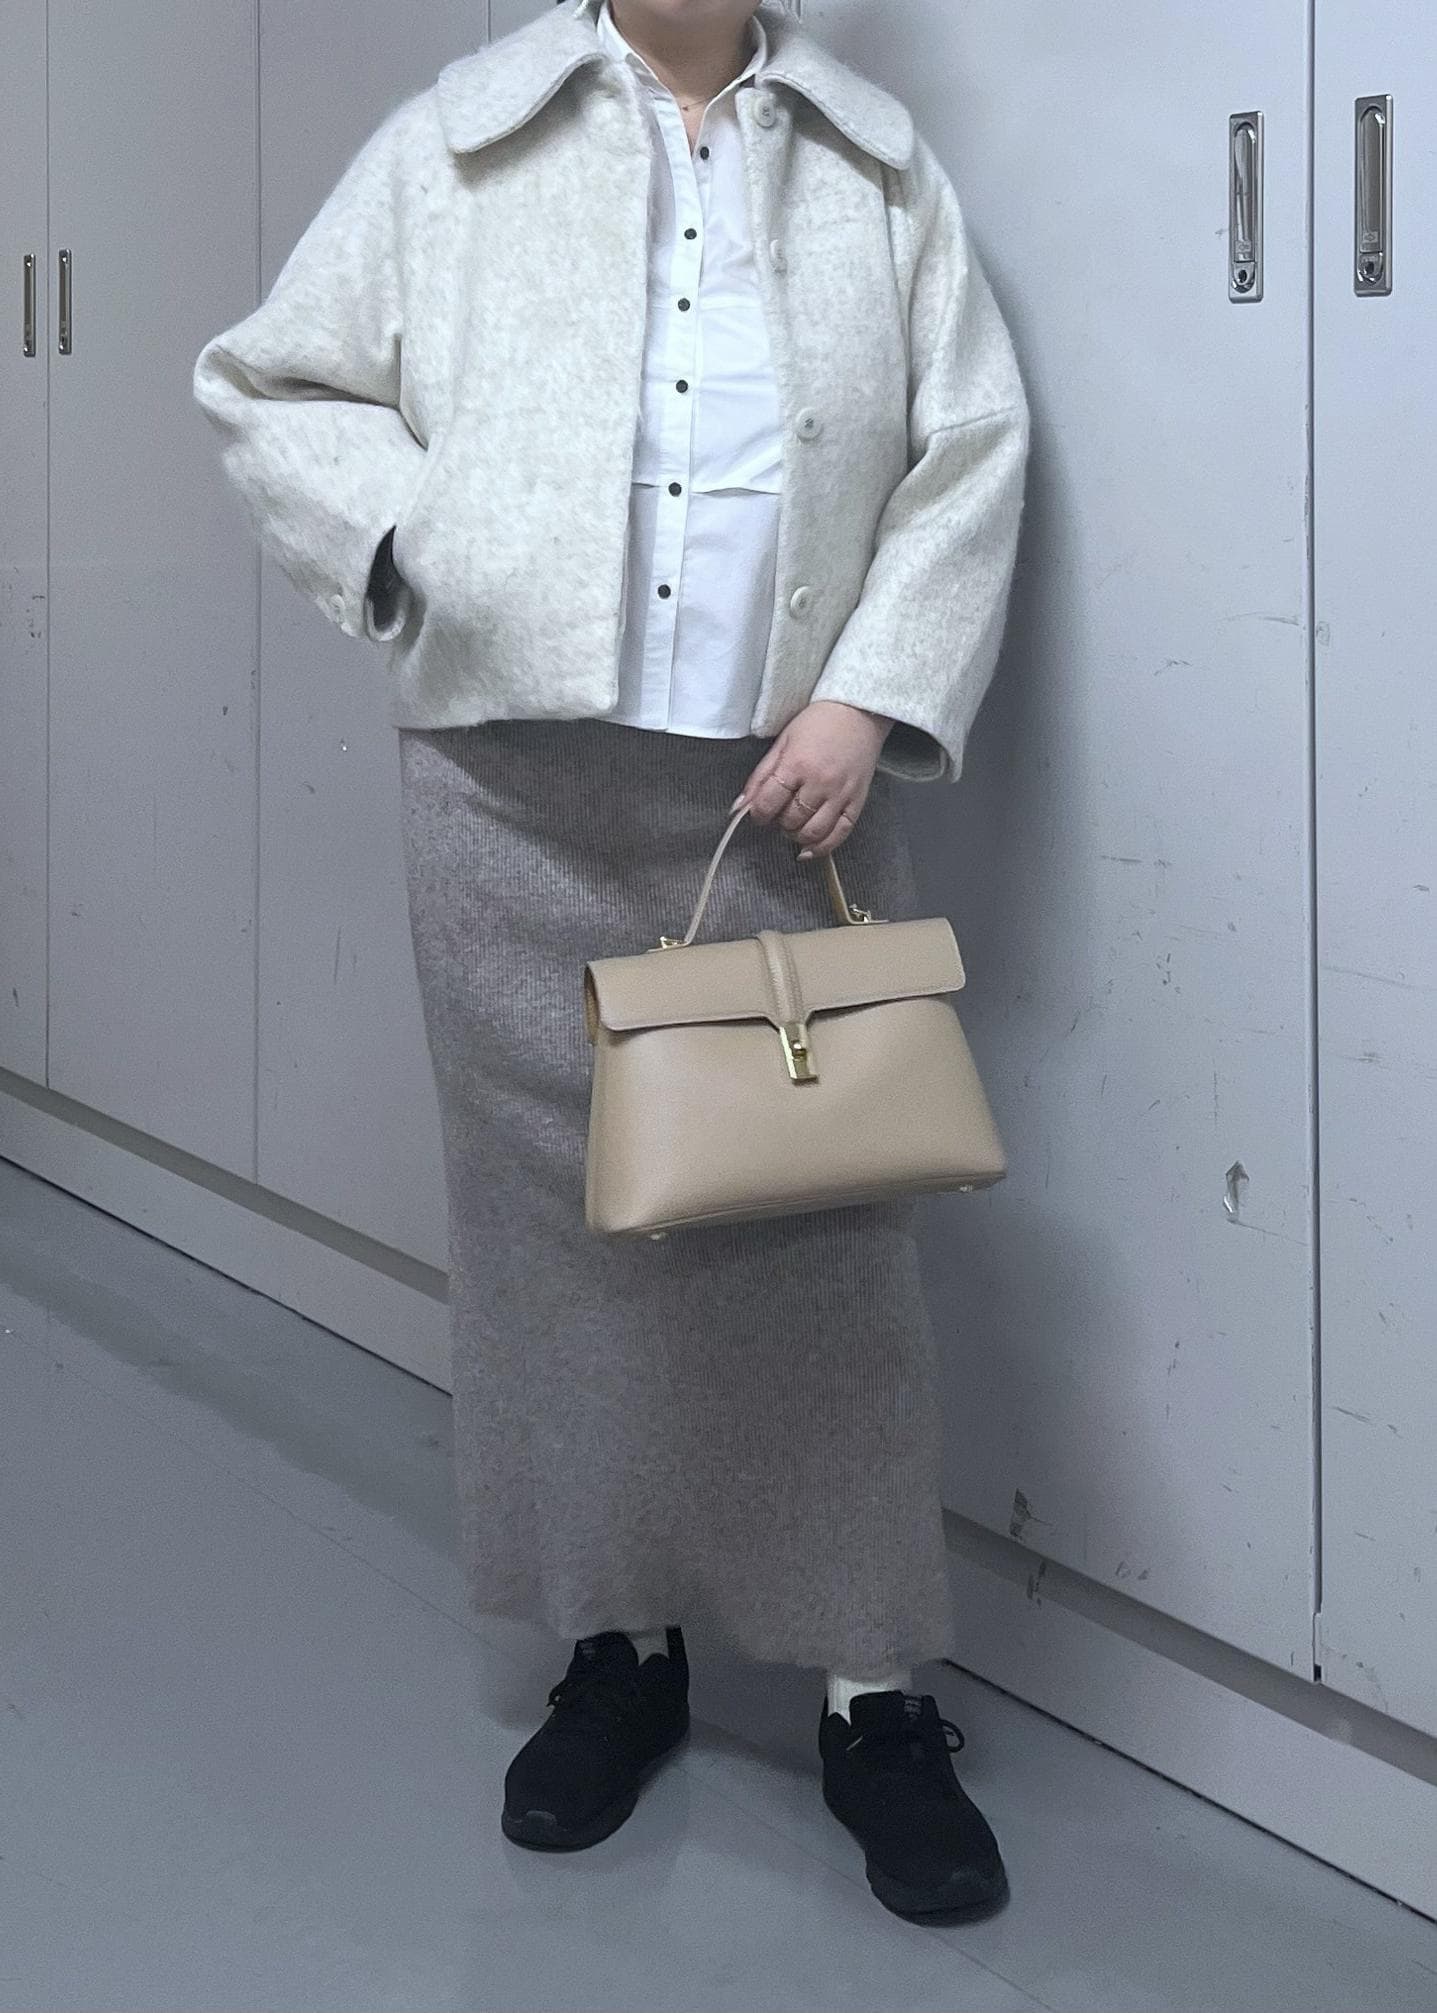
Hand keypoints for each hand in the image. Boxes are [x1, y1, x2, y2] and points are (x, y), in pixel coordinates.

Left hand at [731, 701, 891, 860]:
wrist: (858, 712)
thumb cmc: (819, 723)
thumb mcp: (783, 742)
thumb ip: (761, 776)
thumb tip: (740, 806)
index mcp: (797, 764)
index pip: (769, 803)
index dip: (759, 814)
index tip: (759, 814)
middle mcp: (820, 782)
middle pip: (790, 820)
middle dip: (779, 823)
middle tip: (779, 814)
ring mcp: (841, 794)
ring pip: (812, 832)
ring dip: (796, 836)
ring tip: (792, 826)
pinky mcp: (857, 802)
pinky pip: (840, 834)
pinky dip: (822, 848)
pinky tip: (809, 849)